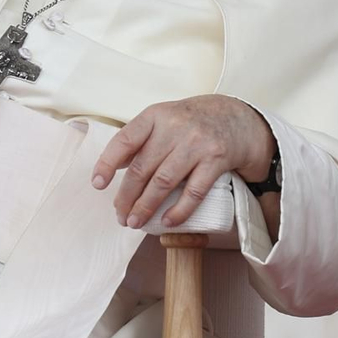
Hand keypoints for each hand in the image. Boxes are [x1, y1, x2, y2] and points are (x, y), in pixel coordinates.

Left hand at [92, 94, 275, 228]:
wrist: (239, 118)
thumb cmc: (194, 121)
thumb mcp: (165, 118)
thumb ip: (141, 139)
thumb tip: (113, 166)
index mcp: (156, 115)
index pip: (125, 140)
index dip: (108, 163)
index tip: (98, 184)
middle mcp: (175, 126)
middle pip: (142, 168)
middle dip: (126, 197)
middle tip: (119, 216)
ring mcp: (197, 143)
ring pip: (163, 182)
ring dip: (145, 207)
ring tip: (135, 222)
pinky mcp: (216, 159)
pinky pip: (193, 191)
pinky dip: (179, 210)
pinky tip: (167, 221)